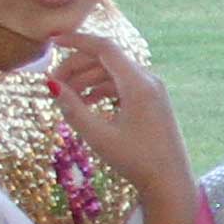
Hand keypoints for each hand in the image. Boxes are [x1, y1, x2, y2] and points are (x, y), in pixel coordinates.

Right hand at [43, 37, 194, 198]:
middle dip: (77, 67)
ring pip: (113, 73)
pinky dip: (102, 90)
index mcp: (139, 84)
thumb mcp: (99, 136)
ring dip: (88, 80)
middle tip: (53, 84)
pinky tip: (86, 103)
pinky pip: (122, 86)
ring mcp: (152, 91)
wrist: (170, 183)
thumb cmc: (136, 161)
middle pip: (106, 60)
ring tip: (66, 98)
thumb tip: (52, 86)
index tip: (53, 41)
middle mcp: (148, 81)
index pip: (104, 48)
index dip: (77, 40)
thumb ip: (74, 110)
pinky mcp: (152, 102)